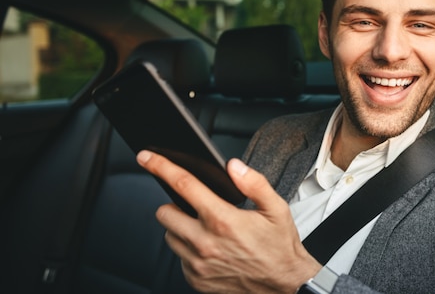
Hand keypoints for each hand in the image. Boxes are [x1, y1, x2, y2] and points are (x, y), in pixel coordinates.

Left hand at [136, 150, 321, 293]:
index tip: (147, 157)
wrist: (284, 286)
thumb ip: (254, 183)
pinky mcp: (196, 280)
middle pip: (164, 212)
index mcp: (222, 220)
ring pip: (169, 236)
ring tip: (205, 229)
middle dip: (174, 204)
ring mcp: (198, 264)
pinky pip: (179, 259)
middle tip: (194, 206)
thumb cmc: (279, 247)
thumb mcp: (276, 208)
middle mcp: (205, 243)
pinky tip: (210, 249)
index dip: (161, 167)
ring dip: (180, 228)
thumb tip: (233, 166)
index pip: (183, 185)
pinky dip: (189, 250)